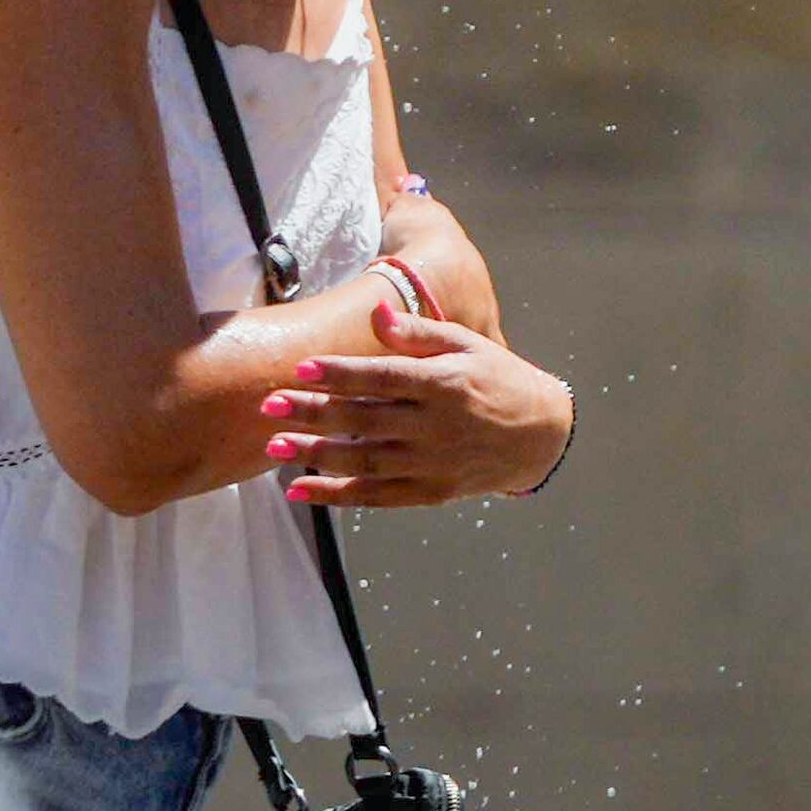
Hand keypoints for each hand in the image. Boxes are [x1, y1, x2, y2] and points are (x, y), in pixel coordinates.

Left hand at [259, 303, 575, 504]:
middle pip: (365, 420)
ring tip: (275, 446)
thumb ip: (419, 332)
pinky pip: (377, 497)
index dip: (340, 373)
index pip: (383, 378)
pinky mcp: (431, 493)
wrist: (541, 436)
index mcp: (444, 385)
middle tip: (269, 405)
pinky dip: (337, 495)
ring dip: (316, 455)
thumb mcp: (468, 345)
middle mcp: (436, 428)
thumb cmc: (498, 380)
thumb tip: (377, 313)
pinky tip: (300, 489)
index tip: (300, 368)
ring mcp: (433, 464)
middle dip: (314, 413)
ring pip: (365, 462)